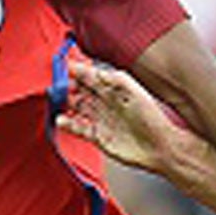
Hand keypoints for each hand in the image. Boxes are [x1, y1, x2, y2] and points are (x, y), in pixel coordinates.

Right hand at [58, 61, 184, 175]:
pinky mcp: (98, 136)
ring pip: (77, 108)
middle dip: (67, 86)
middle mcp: (106, 103)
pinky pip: (79, 128)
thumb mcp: (133, 90)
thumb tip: (92, 70)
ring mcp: (101, 119)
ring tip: (56, 101)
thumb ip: (113, 78)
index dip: (77, 71)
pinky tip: (61, 120)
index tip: (64, 67)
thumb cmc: (151, 118)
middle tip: (57, 85)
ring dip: (66, 104)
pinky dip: (68, 124)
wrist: (159, 146)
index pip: (91, 76)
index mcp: (114, 89)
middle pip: (80, 91)